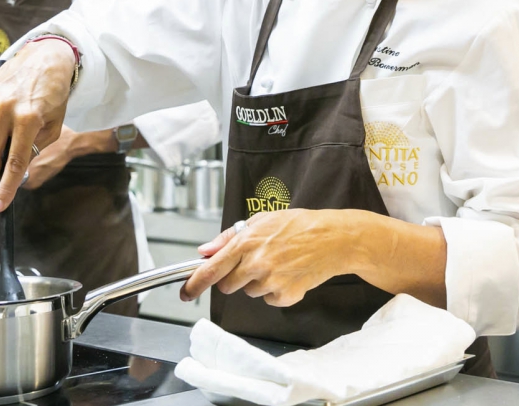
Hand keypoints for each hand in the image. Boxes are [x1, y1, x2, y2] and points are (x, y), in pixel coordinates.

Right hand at [0, 39, 74, 211]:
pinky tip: (8, 114)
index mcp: (29, 118)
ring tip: (14, 132)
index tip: (0, 204)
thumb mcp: (56, 122)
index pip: (15, 161)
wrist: (47, 57)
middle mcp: (6, 108)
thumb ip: (37, 146)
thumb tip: (20, 165)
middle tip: (4, 173)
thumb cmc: (55, 91)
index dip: (7, 186)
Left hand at [181, 209, 349, 306]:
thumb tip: (205, 250)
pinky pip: (269, 299)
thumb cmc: (299, 225)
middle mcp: (255, 263)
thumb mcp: (262, 219)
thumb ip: (229, 236)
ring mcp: (271, 281)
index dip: (194, 284)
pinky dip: (276, 290)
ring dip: (258, 281)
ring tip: (279, 262)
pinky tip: (289, 273)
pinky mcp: (285, 296)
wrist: (332, 238)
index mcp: (246, 242)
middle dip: (234, 277)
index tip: (185, 293)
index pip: (211, 269)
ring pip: (249, 292)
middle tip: (254, 262)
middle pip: (227, 285)